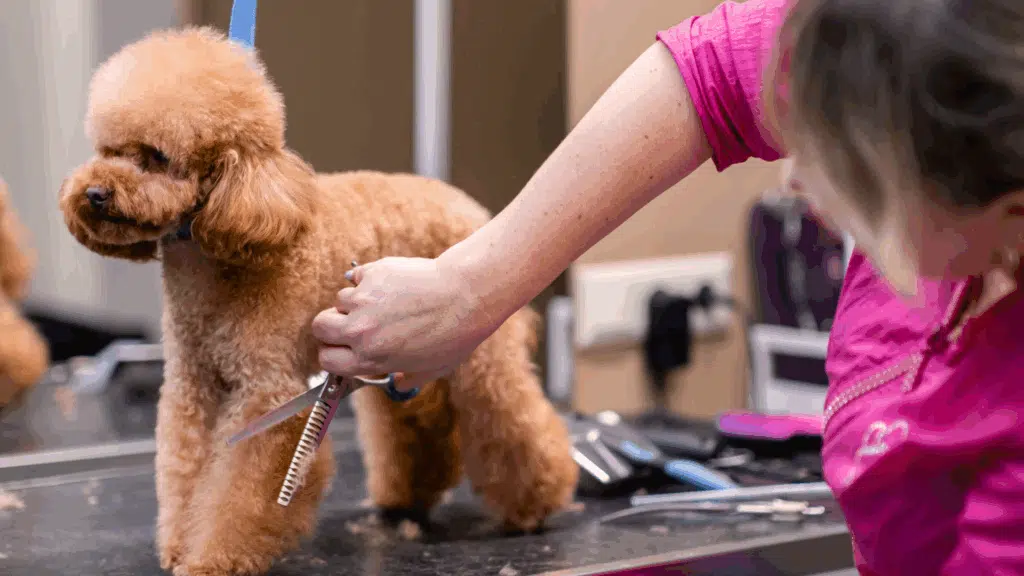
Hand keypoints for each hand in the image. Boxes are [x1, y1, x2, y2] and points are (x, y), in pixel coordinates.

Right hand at [312, 256, 494, 390]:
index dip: (331, 353)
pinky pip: (358, 276)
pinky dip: (370, 278)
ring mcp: (365, 301)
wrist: (467, 296)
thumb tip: (398, 383)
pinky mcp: (373, 274)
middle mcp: (362, 331)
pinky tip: (393, 284)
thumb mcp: (432, 369)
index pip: (326, 360)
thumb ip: (408, 378)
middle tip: (349, 321)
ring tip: (385, 301)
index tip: (340, 347)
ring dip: (356, 300)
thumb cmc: (454, 334)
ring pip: (341, 299)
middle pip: (320, 326)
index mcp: (371, 359)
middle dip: (331, 325)